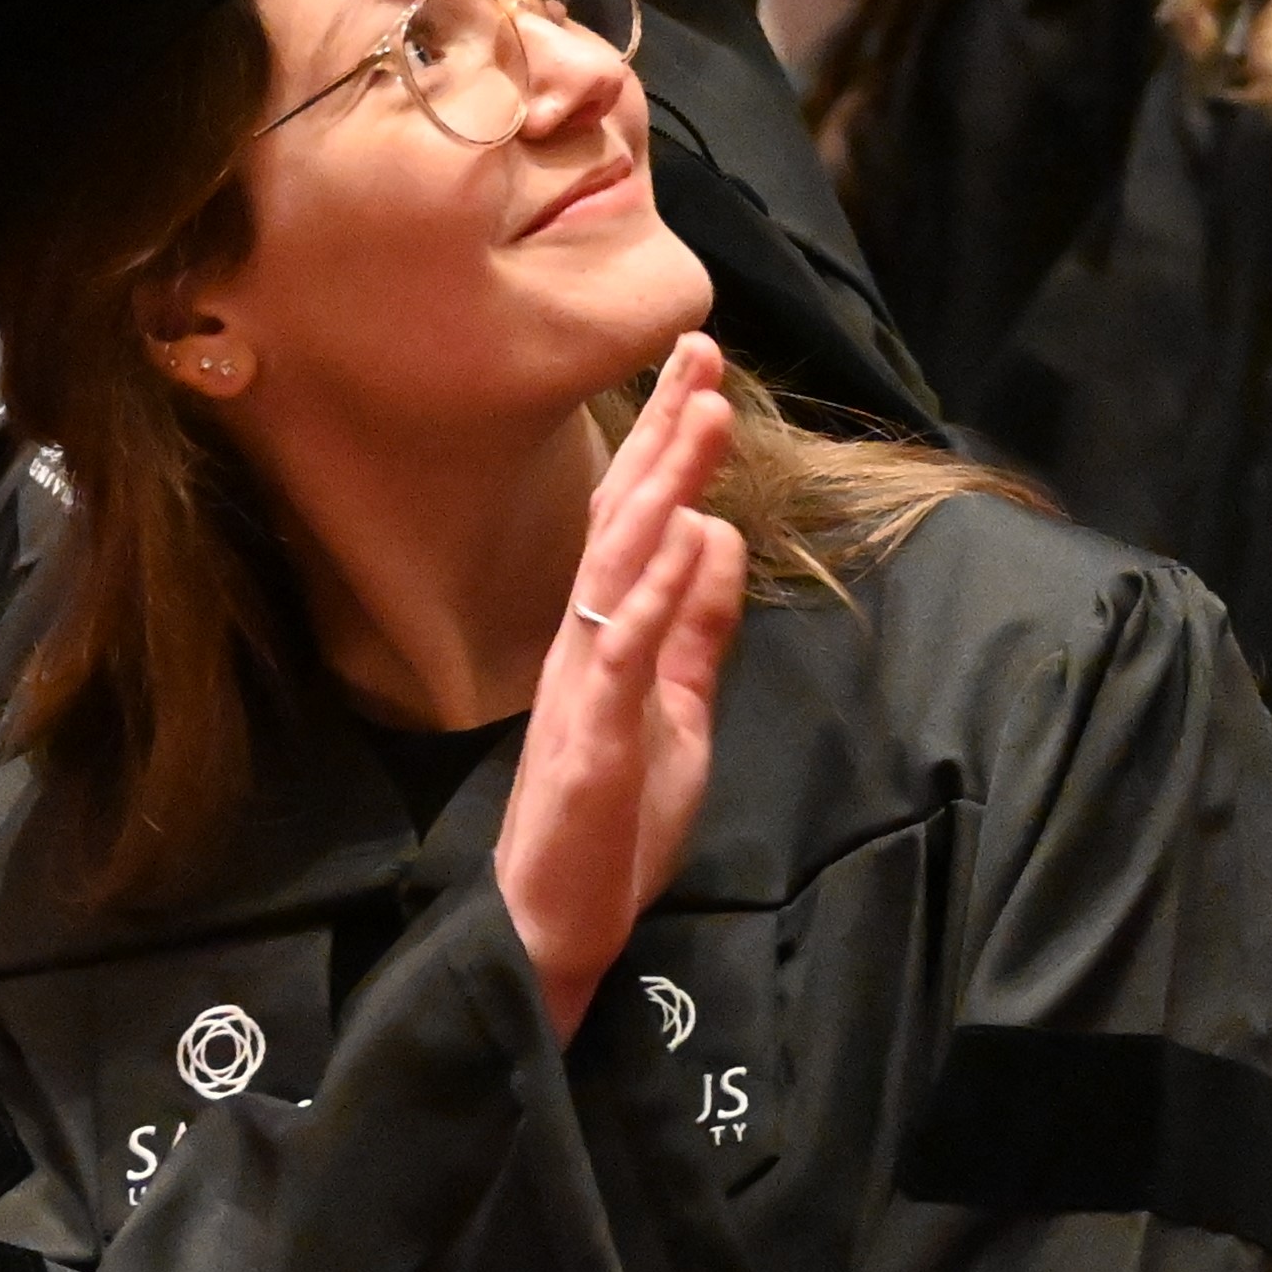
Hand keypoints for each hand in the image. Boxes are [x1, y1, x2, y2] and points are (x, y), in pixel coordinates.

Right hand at [492, 336, 746, 1039]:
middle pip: (625, 518)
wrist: (554, 921)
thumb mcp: (678, 712)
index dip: (668, 448)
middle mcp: (584, 639)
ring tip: (704, 414)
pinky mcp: (591, 733)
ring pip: (621, 563)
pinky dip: (653, 590)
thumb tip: (717, 540)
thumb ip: (695, 632)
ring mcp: (582, 681)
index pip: (637, 523)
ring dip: (665, 485)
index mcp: (605, 634)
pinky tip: (683, 538)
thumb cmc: (610, 824)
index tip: (702, 375)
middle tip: (701, 351)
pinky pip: (622, 649)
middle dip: (666, 433)